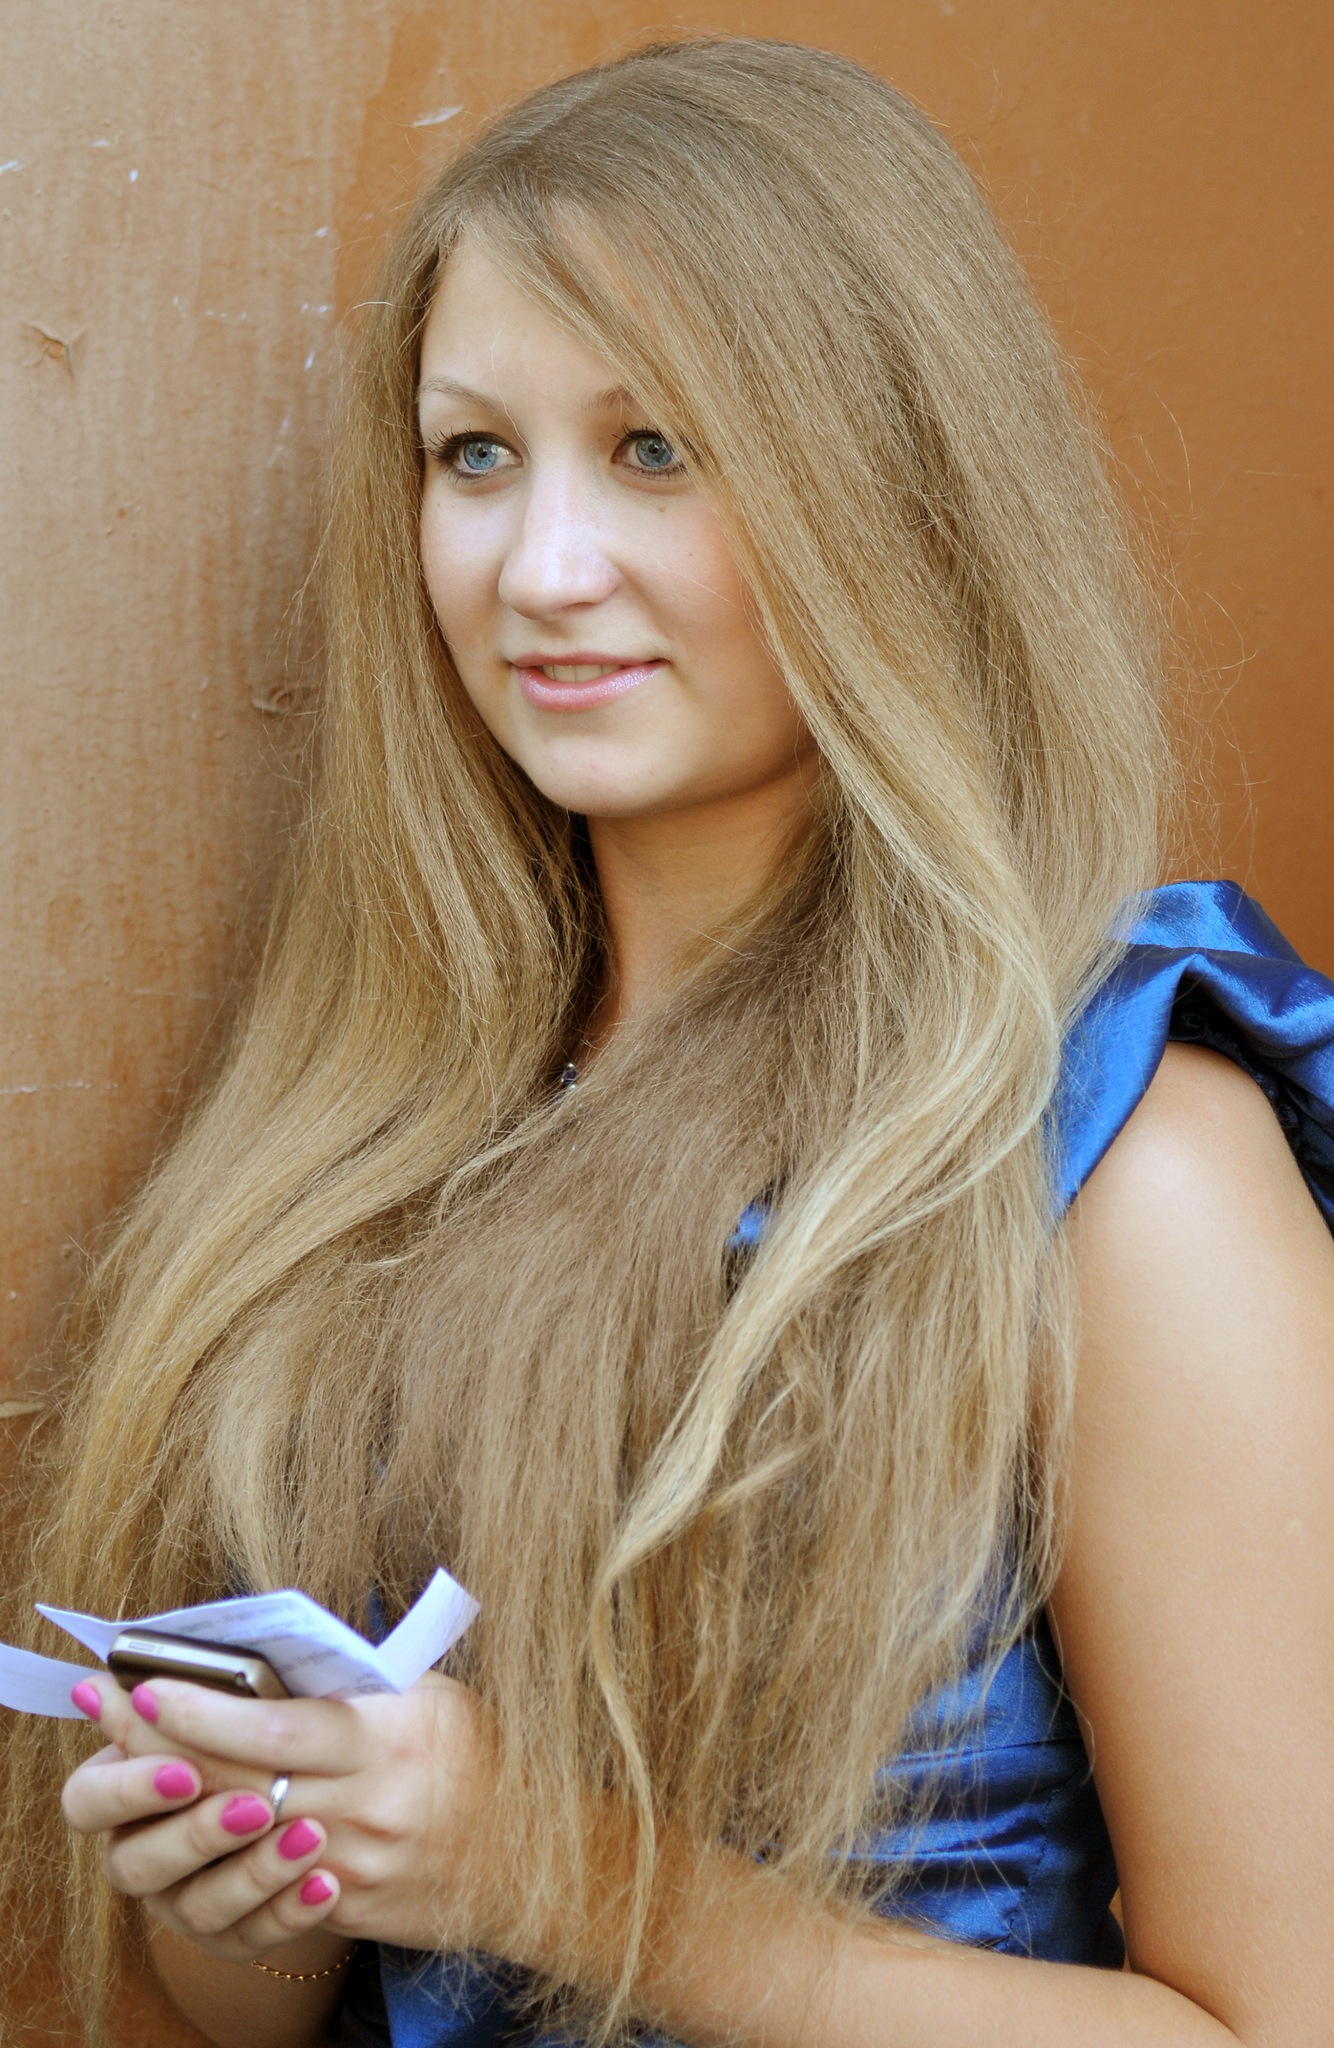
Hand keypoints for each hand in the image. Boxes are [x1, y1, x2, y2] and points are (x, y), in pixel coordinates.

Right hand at [62, 1678, 344, 1961]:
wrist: (338, 1782)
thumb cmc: (269, 1718)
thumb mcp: (240, 1697)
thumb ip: (189, 1698)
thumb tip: (113, 1680)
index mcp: (122, 1785)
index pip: (88, 1799)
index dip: (129, 1791)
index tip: (186, 1771)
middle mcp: (140, 1850)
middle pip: (136, 1864)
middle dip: (197, 1835)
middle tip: (257, 1807)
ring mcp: (181, 1900)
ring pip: (197, 1909)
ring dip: (254, 1873)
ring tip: (310, 1836)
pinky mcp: (232, 1934)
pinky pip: (251, 1938)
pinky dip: (289, 1912)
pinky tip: (326, 1883)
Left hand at [63, 1666, 501, 1959]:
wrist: (534, 1858)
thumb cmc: (477, 1755)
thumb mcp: (431, 1696)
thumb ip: (358, 1684)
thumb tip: (272, 1658)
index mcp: (392, 1740)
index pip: (279, 1728)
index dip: (207, 1712)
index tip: (152, 1688)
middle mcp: (371, 1806)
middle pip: (246, 1780)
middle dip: (170, 1746)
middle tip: (112, 1711)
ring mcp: (358, 1867)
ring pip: (246, 1833)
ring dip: (182, 1798)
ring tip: (132, 1763)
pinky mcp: (350, 1908)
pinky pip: (272, 1877)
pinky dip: (225, 1846)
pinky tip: (187, 1821)